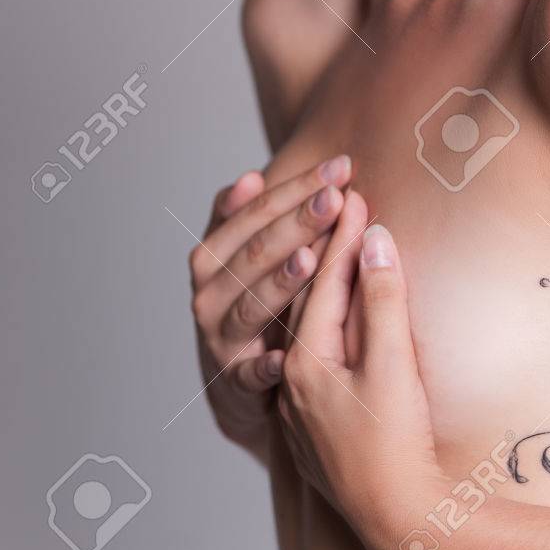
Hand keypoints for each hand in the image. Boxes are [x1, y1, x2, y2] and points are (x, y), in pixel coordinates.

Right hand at [189, 153, 352, 447]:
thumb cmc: (254, 299)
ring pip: (252, 304)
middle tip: (336, 199)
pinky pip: (248, 373)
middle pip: (256, 252)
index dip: (297, 187)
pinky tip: (283, 357)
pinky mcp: (234, 380)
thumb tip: (250, 177)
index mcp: (213, 255)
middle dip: (298, 223)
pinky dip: (263, 366)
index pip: (257, 212)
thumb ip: (247, 217)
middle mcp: (209, 292)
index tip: (340, 168)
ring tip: (312, 259)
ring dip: (282, 282)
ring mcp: (220, 336)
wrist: (240, 382)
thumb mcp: (244, 256)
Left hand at [276, 190, 446, 549]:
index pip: (325, 280)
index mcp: (308, 361)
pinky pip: (314, 348)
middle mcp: (295, 379)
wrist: (399, 521)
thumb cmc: (397, 446)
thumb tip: (374, 240)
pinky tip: (337, 307)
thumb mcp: (395, 365)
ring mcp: (304, 402)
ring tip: (337, 242)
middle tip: (343, 200)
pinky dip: (324, 315)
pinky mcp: (319, 420)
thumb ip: (383, 299)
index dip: (343, 234)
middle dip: (324, 246)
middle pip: (306, 297)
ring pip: (306, 323)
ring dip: (323, 280)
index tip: (357, 193)